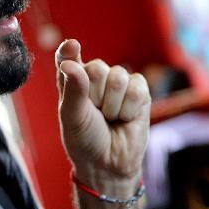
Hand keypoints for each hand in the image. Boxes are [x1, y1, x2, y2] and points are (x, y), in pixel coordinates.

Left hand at [55, 39, 149, 191]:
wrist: (109, 163)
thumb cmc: (85, 140)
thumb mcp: (72, 117)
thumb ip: (73, 88)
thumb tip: (70, 62)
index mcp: (72, 79)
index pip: (68, 56)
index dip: (70, 51)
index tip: (72, 46)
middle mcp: (95, 77)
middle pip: (97, 68)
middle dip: (95, 96)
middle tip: (95, 114)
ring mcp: (119, 82)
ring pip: (118, 78)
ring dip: (113, 106)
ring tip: (110, 118)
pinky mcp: (139, 90)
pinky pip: (136, 88)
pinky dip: (129, 108)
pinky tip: (125, 118)